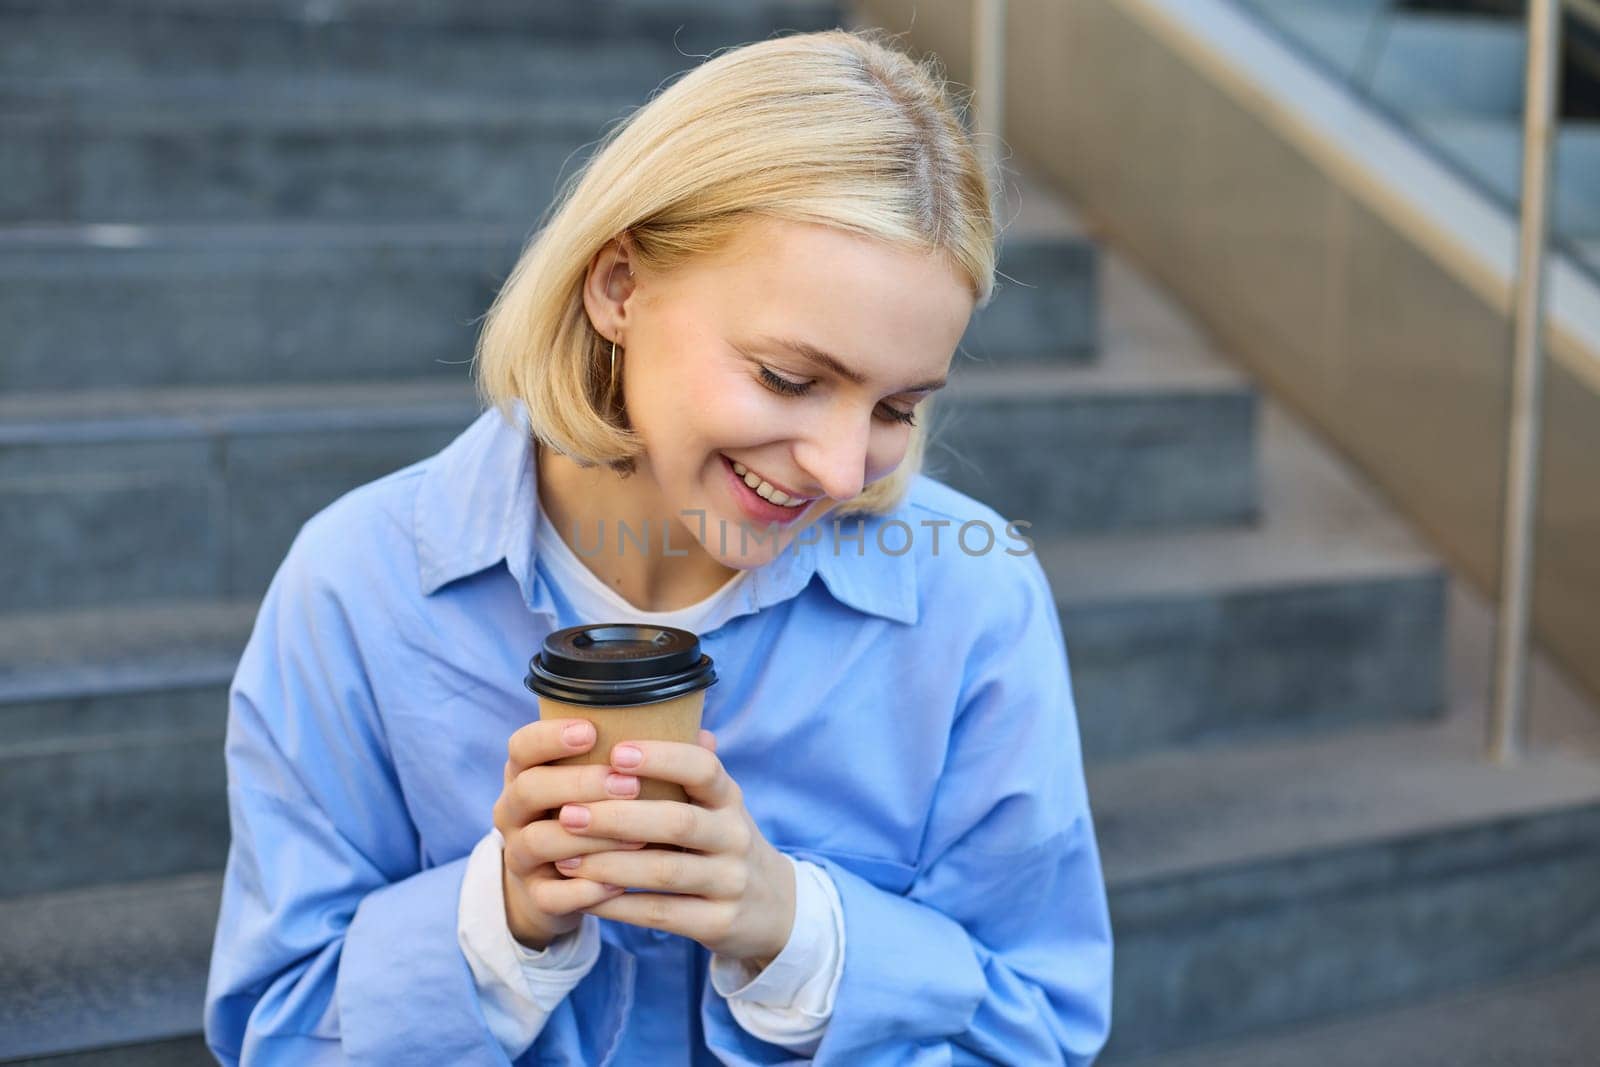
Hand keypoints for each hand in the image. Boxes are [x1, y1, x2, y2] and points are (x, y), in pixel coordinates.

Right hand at [494, 718, 652, 949]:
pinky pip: (552, 895)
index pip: (522, 746)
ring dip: (591, 838)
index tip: (591, 730)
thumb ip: (640, 762)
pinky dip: (586, 890)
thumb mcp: (603, 787)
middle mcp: (514, 812)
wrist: (561, 887)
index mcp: (528, 773)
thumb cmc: (595, 821)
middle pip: (530, 789)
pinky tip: (619, 886)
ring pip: (540, 841)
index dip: (551, 736)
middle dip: (580, 783)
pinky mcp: (535, 897)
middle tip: (629, 784)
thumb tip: (706, 736)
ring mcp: (520, 856)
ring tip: (638, 838)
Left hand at [554, 729, 796, 967]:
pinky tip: (585, 897)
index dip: (662, 758)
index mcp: (729, 799)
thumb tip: (657, 711)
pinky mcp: (719, 922)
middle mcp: (735, 836)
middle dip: (618, 816)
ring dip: (609, 865)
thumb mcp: (717, 804)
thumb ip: (686, 769)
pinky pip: (662, 912)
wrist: (772, 908)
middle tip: (568, 812)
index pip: (704, 768)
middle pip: (678, 821)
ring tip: (564, 858)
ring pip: (665, 870)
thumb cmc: (723, 843)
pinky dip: (619, 905)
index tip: (616, 752)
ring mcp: (730, 881)